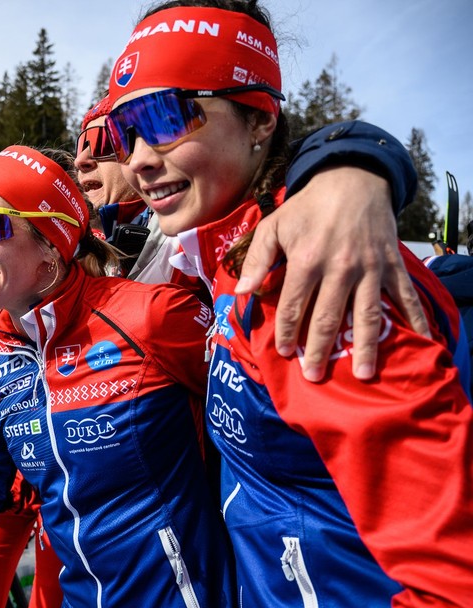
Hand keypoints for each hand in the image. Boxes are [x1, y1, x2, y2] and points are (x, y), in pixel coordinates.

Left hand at [236, 166, 429, 381]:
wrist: (352, 179)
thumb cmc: (308, 207)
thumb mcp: (274, 226)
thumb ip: (257, 260)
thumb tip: (241, 292)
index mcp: (307, 261)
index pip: (294, 305)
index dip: (287, 331)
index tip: (284, 353)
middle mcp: (339, 268)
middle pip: (328, 317)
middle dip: (320, 349)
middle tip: (314, 376)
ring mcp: (370, 268)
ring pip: (367, 314)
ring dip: (365, 346)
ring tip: (362, 374)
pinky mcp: (392, 265)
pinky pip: (405, 296)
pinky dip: (414, 320)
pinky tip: (420, 341)